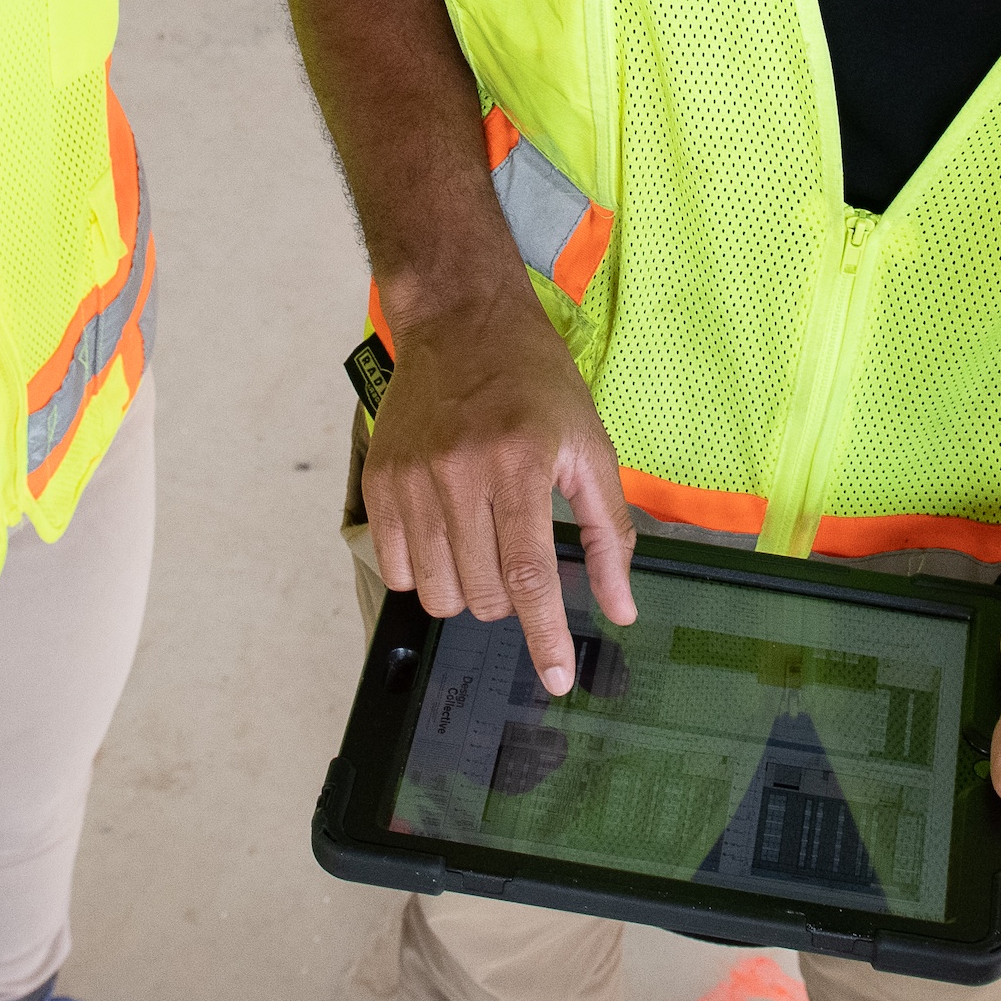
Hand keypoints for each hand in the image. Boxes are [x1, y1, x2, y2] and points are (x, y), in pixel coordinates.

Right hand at [362, 291, 637, 691]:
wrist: (460, 320)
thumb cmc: (535, 381)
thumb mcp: (590, 447)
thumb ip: (608, 532)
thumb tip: (621, 608)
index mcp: (521, 465)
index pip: (531, 577)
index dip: (545, 637)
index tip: (557, 679)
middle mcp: (460, 473)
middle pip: (483, 593)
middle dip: (509, 601)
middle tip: (518, 558)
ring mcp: (412, 479)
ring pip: (437, 591)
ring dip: (466, 590)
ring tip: (481, 544)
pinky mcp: (380, 481)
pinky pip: (395, 568)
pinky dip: (423, 572)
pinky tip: (444, 536)